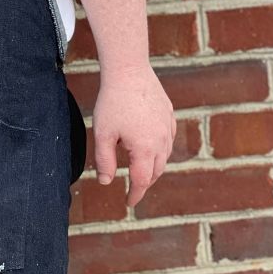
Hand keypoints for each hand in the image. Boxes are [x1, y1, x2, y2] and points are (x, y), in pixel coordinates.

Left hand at [89, 65, 175, 208]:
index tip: (129, 202)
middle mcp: (161, 141)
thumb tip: (106, 182)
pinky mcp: (169, 114)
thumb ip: (104, 161)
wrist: (129, 70)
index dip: (136, 194)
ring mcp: (167, 127)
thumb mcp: (103, 134)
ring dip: (155, 166)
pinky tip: (153, 146)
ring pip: (165, 155)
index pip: (142, 180)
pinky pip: (169, 138)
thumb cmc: (113, 102)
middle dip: (146, 182)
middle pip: (156, 171)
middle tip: (134, 187)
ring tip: (142, 169)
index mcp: (145, 149)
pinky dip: (162, 149)